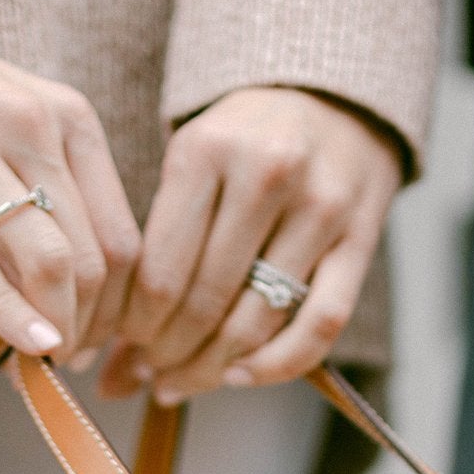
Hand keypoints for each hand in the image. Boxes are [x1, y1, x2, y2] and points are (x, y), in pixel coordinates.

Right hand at [0, 14, 138, 356]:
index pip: (121, 237)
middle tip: (68, 363)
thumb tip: (48, 321)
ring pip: (43, 259)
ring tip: (39, 360)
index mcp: (70, 119)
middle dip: (87, 327)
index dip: (117, 309)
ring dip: (50, 327)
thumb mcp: (7, 144)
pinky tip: (12, 347)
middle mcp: (31, 125)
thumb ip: (35, 220)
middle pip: (90, 257)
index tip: (96, 343)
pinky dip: (1, 313)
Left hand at [101, 87, 401, 404]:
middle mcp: (267, 173)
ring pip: (257, 321)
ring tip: (183, 381)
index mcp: (206, 150)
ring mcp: (321, 206)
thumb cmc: (242, 143)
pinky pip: (320, 324)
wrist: (328, 93)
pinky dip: (277, 366)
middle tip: (151, 374)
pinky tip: (240, 376)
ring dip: (211, 368)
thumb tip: (111, 374)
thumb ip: (150, 256)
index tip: (122, 349)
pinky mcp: (362, 236)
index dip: (135, 329)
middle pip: (205, 302)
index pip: (160, 272)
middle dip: (167, 355)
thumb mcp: (189, 169)